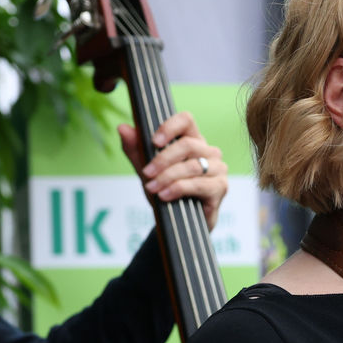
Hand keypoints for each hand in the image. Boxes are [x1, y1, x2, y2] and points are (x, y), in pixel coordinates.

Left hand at [118, 110, 228, 227]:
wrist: (179, 222)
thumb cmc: (167, 190)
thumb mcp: (147, 169)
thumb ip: (135, 149)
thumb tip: (122, 128)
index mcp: (192, 139)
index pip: (186, 120)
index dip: (170, 127)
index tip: (154, 142)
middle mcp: (209, 151)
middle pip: (188, 145)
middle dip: (163, 159)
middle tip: (146, 173)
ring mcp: (217, 168)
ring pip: (192, 166)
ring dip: (168, 177)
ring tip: (152, 188)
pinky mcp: (220, 187)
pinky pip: (198, 184)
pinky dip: (178, 189)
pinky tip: (165, 196)